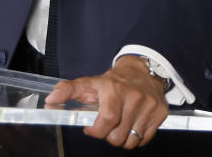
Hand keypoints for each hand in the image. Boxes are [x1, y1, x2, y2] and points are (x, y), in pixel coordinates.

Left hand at [44, 56, 167, 148]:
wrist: (142, 71)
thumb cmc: (113, 81)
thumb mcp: (88, 83)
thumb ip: (67, 91)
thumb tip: (50, 101)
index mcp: (113, 90)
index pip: (106, 122)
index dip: (96, 130)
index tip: (92, 128)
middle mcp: (133, 97)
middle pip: (118, 136)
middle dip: (108, 135)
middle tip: (106, 125)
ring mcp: (148, 106)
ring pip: (131, 141)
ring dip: (122, 138)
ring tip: (118, 125)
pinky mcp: (160, 113)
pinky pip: (144, 139)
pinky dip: (135, 137)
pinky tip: (130, 124)